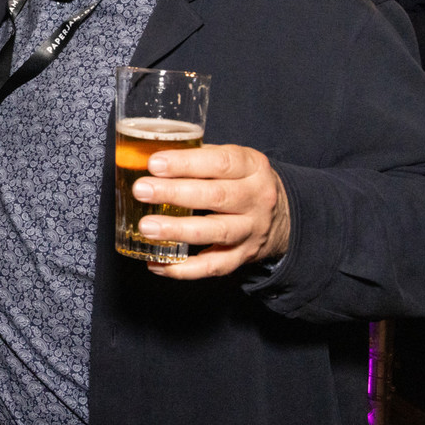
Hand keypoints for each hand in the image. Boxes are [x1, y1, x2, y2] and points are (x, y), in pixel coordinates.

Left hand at [131, 143, 290, 279]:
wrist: (282, 214)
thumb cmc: (241, 179)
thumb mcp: (231, 158)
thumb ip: (197, 155)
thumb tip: (145, 154)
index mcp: (252, 167)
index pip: (220, 162)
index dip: (186, 163)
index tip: (154, 163)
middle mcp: (256, 199)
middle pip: (216, 196)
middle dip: (175, 193)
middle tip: (141, 190)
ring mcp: (252, 230)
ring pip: (216, 232)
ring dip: (178, 230)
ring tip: (146, 227)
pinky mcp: (244, 256)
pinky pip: (215, 266)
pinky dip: (185, 269)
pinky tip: (158, 263)